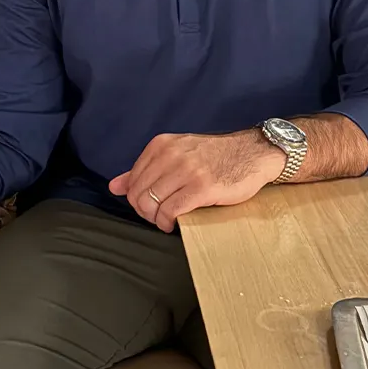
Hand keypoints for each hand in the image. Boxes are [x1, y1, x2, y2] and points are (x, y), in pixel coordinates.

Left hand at [108, 130, 285, 231]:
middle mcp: (171, 155)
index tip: (150, 205)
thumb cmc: (214, 157)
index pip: (133, 180)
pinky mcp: (201, 188)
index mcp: (161, 145)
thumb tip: (114, 186)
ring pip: (152, 204)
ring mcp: (187, 171)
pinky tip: (173, 223)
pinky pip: (170, 211)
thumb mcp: (176, 154)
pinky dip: (167, 222)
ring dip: (155, 219)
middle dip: (144, 211)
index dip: (137, 198)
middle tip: (157, 216)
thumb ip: (144, 170)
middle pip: (139, 194)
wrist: (252, 154)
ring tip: (165, 220)